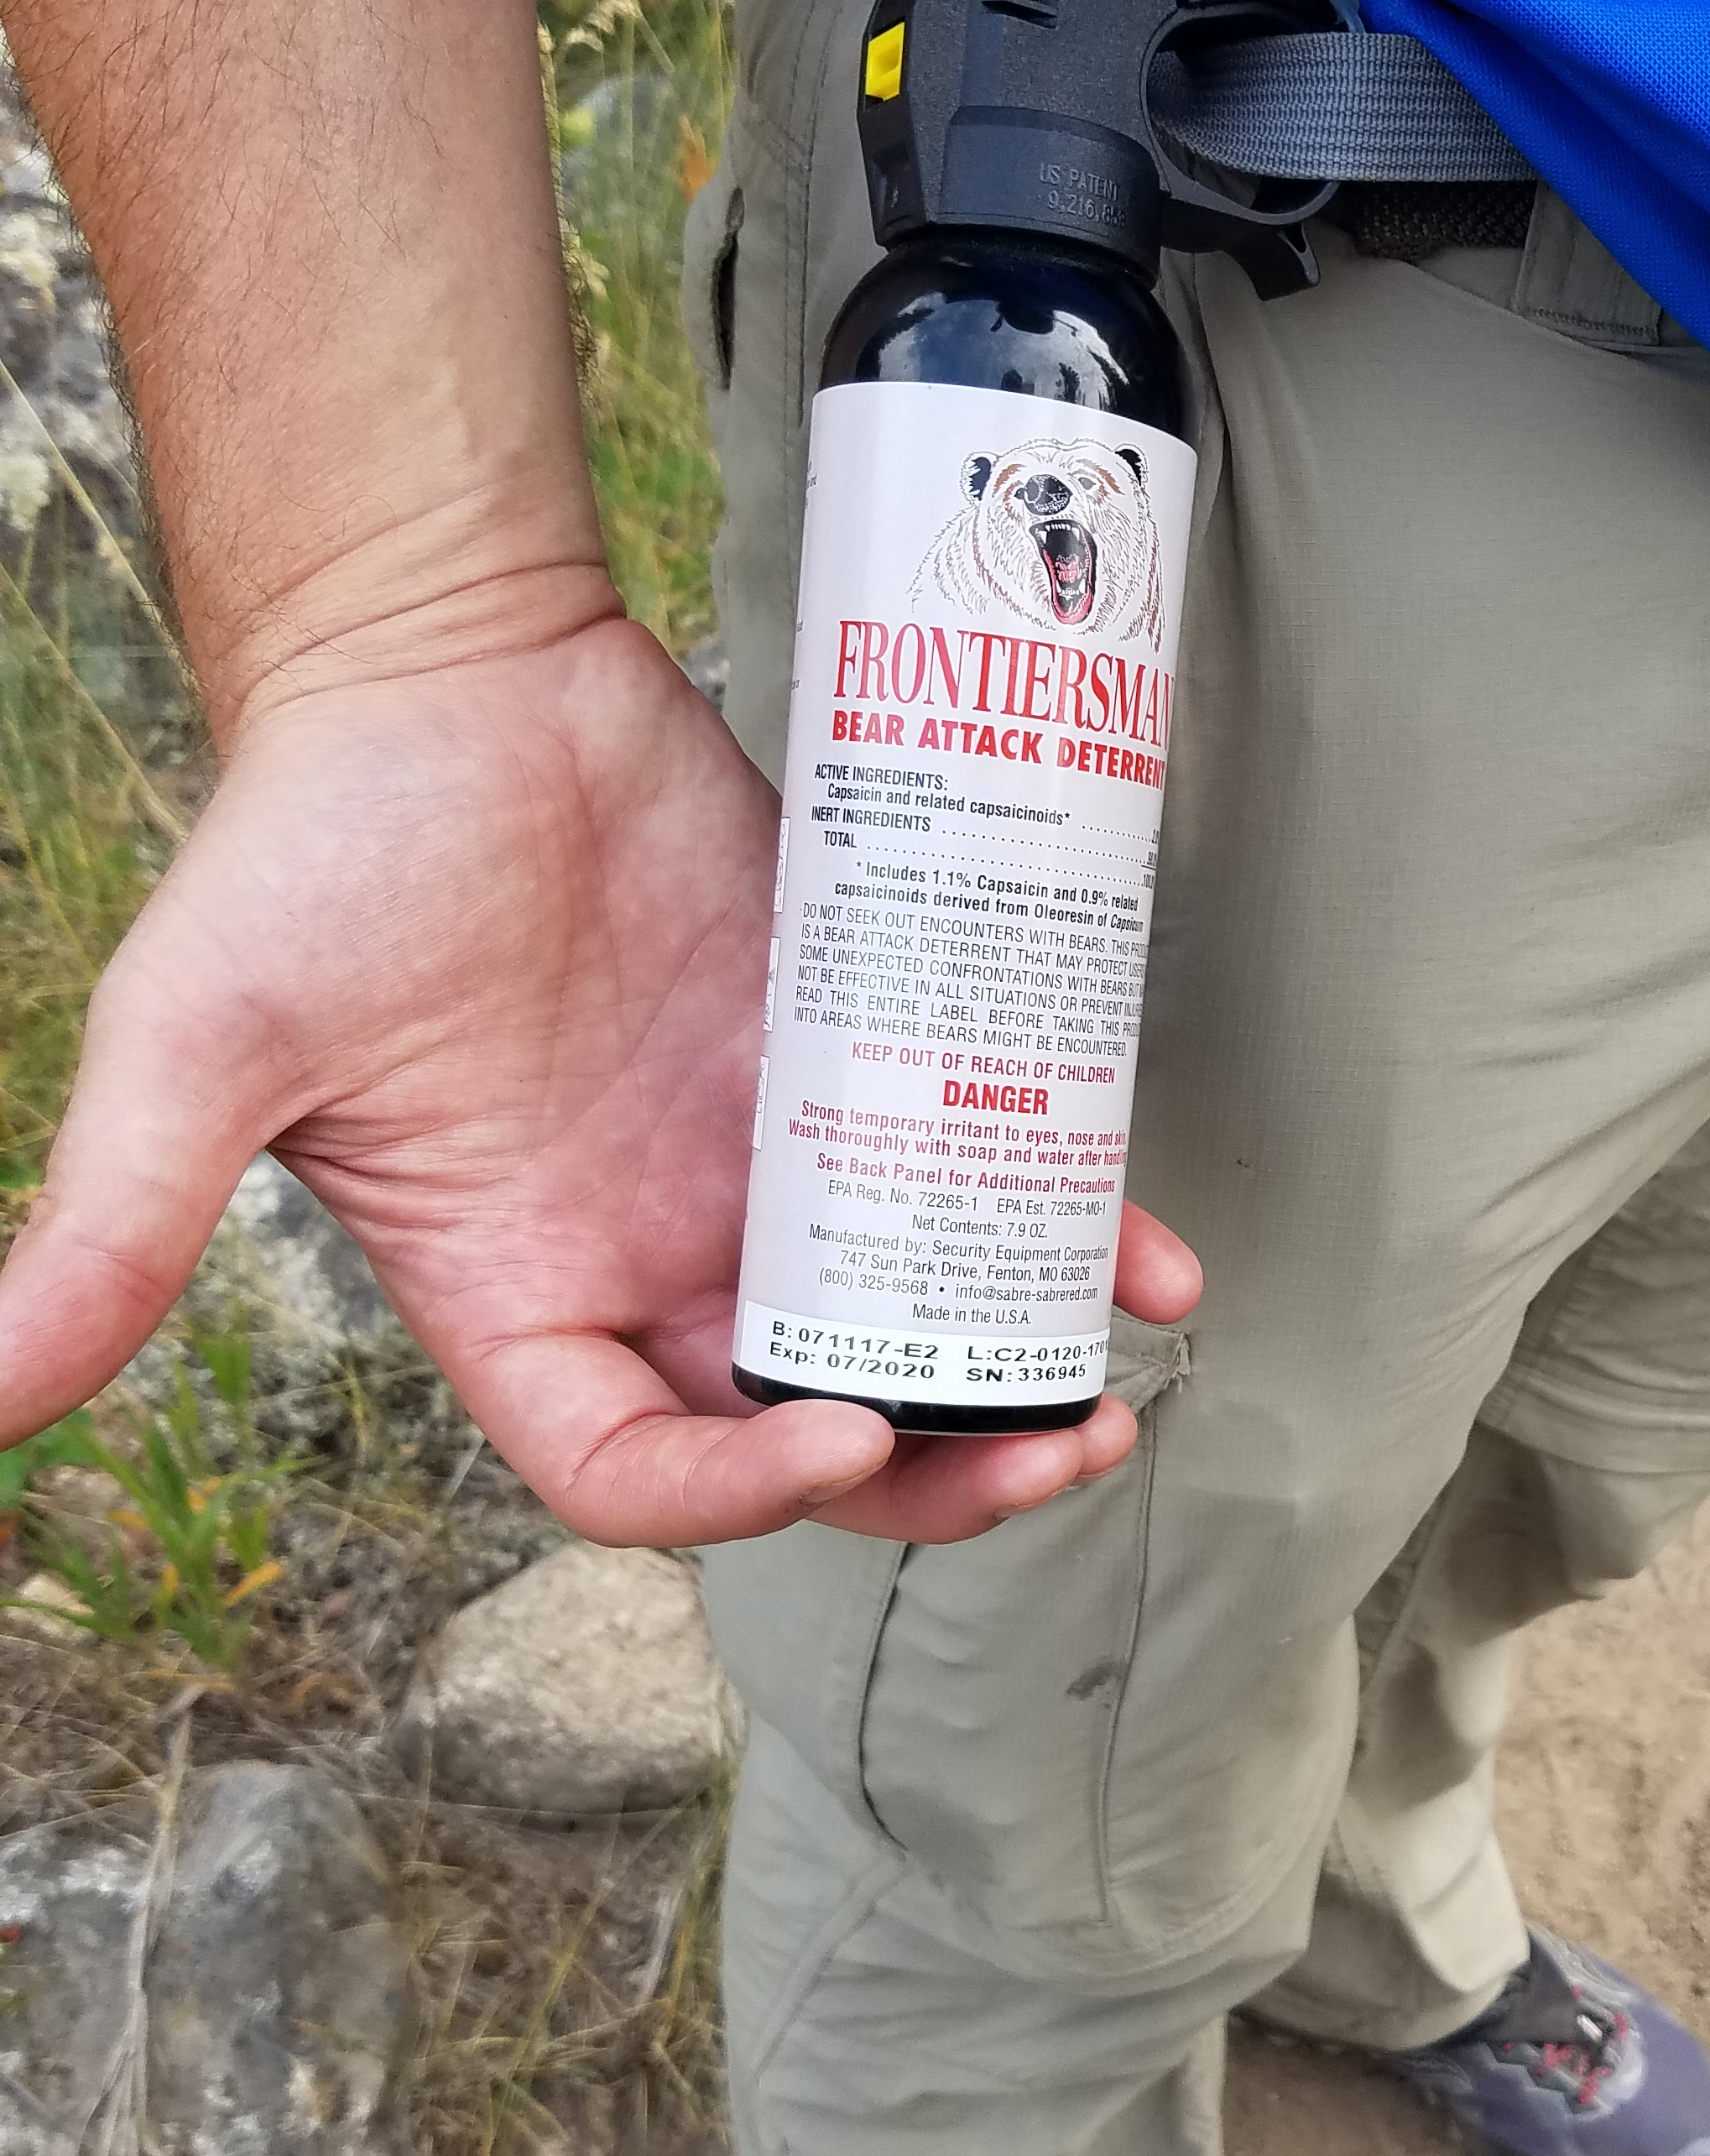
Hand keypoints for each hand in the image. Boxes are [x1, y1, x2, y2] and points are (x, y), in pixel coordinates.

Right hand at [0, 600, 1201, 1547]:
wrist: (447, 660)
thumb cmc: (312, 847)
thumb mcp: (197, 1047)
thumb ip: (114, 1226)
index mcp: (513, 1299)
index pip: (628, 1474)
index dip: (733, 1495)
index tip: (836, 1438)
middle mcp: (647, 1257)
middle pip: (802, 1434)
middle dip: (927, 1476)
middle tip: (1056, 1454)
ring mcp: (760, 1162)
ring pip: (902, 1322)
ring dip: (1008, 1373)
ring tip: (1115, 1383)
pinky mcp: (845, 1052)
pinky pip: (965, 1164)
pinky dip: (1061, 1211)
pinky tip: (1150, 1245)